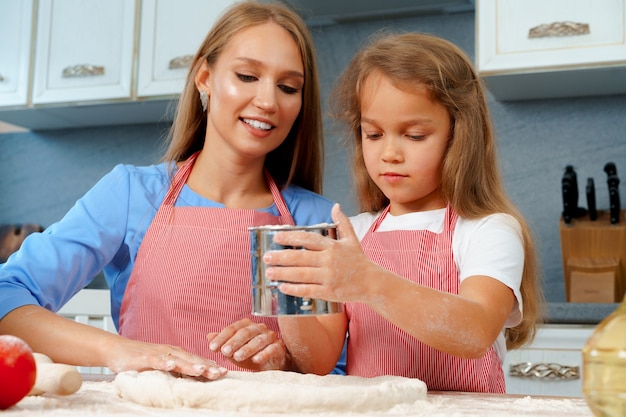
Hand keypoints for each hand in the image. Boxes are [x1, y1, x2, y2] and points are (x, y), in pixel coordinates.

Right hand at [106, 337, 226, 379]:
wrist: (118, 350)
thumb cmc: (143, 359)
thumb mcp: (164, 365)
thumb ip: (178, 370)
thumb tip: (196, 378)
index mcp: (177, 354)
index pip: (197, 361)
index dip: (211, 366)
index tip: (225, 373)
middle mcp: (171, 352)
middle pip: (192, 360)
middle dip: (207, 366)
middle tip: (221, 373)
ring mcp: (158, 353)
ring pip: (177, 360)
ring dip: (190, 365)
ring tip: (203, 370)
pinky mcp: (144, 357)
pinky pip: (155, 360)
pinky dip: (163, 362)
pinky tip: (171, 365)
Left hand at [207, 318, 288, 370]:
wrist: (272, 363)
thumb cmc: (251, 354)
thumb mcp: (235, 349)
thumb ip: (223, 342)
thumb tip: (209, 336)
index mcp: (247, 326)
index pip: (233, 328)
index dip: (222, 337)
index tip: (212, 348)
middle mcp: (259, 328)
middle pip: (245, 332)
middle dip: (234, 342)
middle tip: (224, 351)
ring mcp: (270, 337)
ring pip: (258, 340)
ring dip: (247, 348)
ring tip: (237, 357)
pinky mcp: (279, 347)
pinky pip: (271, 349)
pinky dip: (263, 354)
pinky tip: (256, 360)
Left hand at [263, 204, 378, 302]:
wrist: (372, 283)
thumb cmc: (359, 260)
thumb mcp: (352, 240)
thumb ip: (342, 222)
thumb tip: (336, 206)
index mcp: (332, 246)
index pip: (308, 239)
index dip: (291, 237)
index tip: (276, 237)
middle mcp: (329, 261)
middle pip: (300, 257)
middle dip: (281, 257)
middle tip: (266, 257)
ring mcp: (329, 277)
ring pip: (301, 274)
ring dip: (283, 273)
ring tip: (269, 272)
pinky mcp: (329, 292)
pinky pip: (308, 290)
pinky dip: (294, 289)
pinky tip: (282, 287)